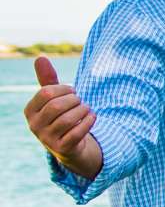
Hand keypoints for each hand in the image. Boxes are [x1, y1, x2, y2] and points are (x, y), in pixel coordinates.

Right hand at [23, 56, 100, 176]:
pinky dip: (88, 121)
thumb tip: (40, 57)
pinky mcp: (62, 148)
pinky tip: (92, 117)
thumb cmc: (60, 116)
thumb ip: (48, 80)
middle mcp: (34, 125)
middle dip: (74, 100)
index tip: (72, 91)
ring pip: (68, 120)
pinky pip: (77, 132)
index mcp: (30, 110)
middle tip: (81, 101)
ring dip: (83, 110)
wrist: (69, 145)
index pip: (46, 93)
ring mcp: (47, 139)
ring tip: (87, 109)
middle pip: (56, 106)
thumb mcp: (53, 99)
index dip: (64, 88)